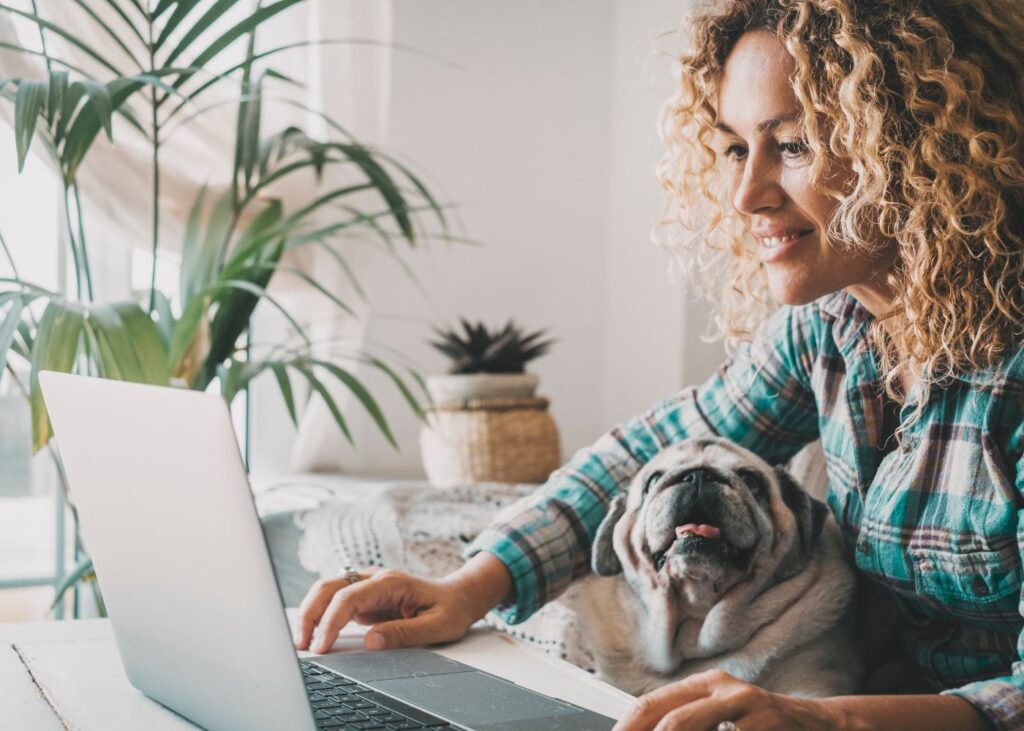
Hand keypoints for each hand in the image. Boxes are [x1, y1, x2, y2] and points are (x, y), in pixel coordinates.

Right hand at [293, 553, 511, 653]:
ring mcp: (368, 586)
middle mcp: (375, 579)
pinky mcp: (365, 597)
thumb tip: (370, 642)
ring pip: (327, 591)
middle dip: (309, 613)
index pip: (349, 598)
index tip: (322, 646)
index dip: (331, 621)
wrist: (460, 596)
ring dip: (310, 612)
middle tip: (300, 644)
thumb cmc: (451, 609)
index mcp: (391, 582)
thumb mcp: (437, 626)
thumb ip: (404, 634)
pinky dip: (321, 615)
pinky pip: (336, 602)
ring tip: (302, 641)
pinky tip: (315, 634)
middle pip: (329, 587)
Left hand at [613, 670, 841, 730]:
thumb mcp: (722, 717)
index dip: (628, 726)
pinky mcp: (766, 724)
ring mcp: (747, 705)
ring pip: (685, 724)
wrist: (820, 726)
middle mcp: (723, 688)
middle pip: (668, 717)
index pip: (652, 704)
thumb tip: (639, 729)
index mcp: (705, 685)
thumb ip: (689, 722)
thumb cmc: (762, 727)